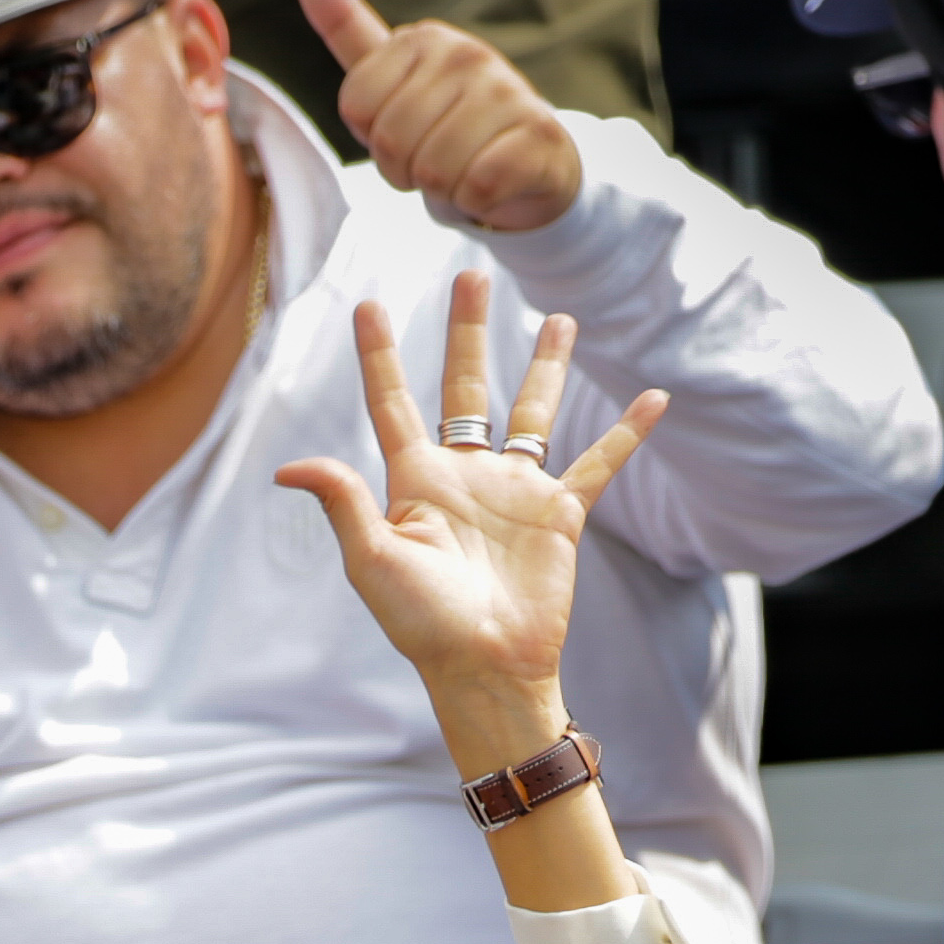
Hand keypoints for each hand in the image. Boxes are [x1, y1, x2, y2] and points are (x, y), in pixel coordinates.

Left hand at [276, 275, 661, 773]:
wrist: (487, 668)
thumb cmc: (423, 625)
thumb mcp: (374, 562)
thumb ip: (344, 505)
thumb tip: (289, 467)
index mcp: (416, 481)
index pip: (393, 404)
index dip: (379, 356)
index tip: (368, 304)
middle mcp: (466, 475)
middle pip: (465, 387)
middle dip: (466, 332)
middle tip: (471, 275)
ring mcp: (514, 491)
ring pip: (533, 410)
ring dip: (546, 364)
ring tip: (559, 317)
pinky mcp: (559, 514)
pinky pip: (598, 462)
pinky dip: (626, 433)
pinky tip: (654, 398)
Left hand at [296, 0, 581, 234]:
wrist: (530, 165)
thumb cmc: (449, 125)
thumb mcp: (393, 78)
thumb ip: (347, 28)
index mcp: (423, 40)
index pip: (356, 106)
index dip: (372, 138)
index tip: (404, 132)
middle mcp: (467, 54)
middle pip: (391, 142)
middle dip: (405, 170)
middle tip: (435, 160)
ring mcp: (508, 90)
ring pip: (433, 170)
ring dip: (442, 189)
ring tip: (463, 170)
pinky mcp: (539, 134)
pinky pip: (476, 188)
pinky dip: (476, 202)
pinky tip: (493, 184)